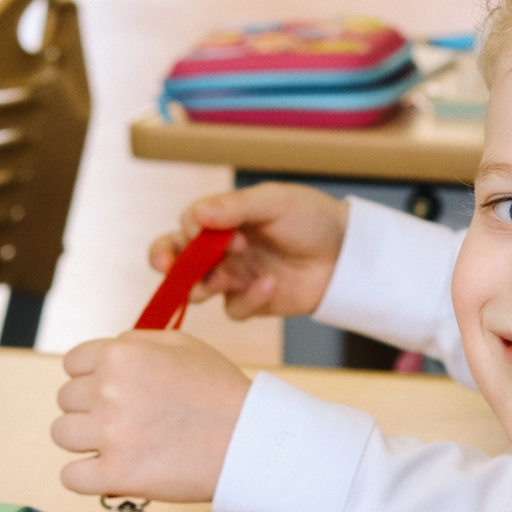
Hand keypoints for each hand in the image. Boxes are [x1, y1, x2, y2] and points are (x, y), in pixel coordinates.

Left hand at [54, 329, 249, 501]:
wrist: (249, 440)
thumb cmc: (220, 393)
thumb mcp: (180, 345)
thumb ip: (133, 343)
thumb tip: (101, 355)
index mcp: (120, 354)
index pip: (72, 364)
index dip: (92, 378)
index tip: (113, 392)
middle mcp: (108, 390)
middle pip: (66, 400)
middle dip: (91, 409)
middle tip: (126, 420)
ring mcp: (110, 435)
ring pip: (62, 435)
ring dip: (85, 441)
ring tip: (119, 444)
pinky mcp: (116, 474)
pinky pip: (70, 477)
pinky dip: (86, 477)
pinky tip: (110, 470)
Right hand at [149, 184, 348, 320]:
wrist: (346, 253)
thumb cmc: (311, 218)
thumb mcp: (275, 202)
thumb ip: (235, 207)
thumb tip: (195, 215)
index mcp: (223, 219)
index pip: (185, 227)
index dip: (190, 234)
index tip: (217, 234)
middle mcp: (221, 249)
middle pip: (175, 260)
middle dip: (165, 262)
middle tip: (167, 267)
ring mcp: (234, 277)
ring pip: (195, 291)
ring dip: (201, 285)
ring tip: (223, 278)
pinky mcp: (252, 302)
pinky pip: (233, 309)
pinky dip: (249, 299)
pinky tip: (271, 285)